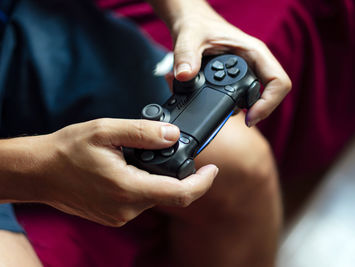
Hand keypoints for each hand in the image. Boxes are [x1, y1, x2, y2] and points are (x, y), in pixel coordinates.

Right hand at [0, 119, 217, 226]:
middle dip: (179, 172)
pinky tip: (130, 167)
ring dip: (158, 176)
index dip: (203, 182)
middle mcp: (127, 208)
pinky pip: (140, 200)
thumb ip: (143, 132)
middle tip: (170, 148)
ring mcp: (120, 215)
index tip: (212, 168)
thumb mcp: (106, 131)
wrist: (40, 171)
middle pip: (170, 193)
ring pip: (155, 196)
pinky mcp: (115, 215)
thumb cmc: (67, 151)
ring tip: (140, 155)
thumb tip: (173, 134)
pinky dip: (145, 183)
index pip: (180, 193)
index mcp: (129, 188)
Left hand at [148, 0, 291, 126]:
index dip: (269, 104)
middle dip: (255, 110)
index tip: (250, 117)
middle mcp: (254, 64)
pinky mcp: (236, 80)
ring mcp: (247, 73)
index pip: (278, 82)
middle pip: (270, 95)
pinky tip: (214, 104)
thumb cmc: (197, 24)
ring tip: (218, 110)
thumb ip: (186, 55)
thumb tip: (184, 76)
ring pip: (255, 99)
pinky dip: (229, 105)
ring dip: (239, 109)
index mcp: (253, 52)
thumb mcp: (189, 37)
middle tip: (235, 118)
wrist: (191, 23)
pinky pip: (242, 97)